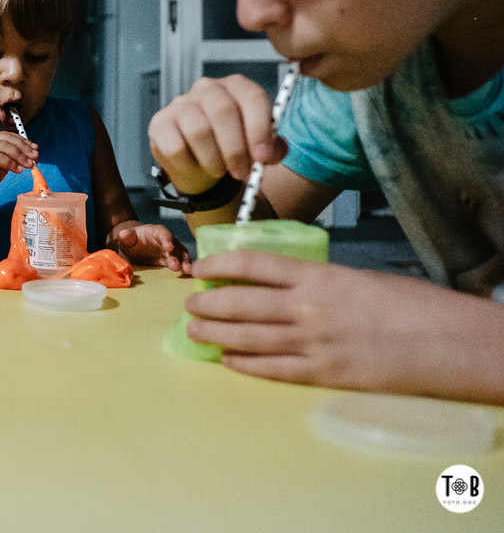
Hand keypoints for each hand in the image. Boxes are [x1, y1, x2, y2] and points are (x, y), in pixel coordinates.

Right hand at [0, 132, 38, 198]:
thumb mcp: (5, 161)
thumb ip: (15, 154)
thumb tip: (33, 152)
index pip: (10, 135)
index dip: (24, 141)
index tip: (36, 150)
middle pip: (8, 139)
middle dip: (24, 148)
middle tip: (35, 158)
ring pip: (4, 147)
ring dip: (20, 156)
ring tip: (28, 165)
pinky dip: (10, 163)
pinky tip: (18, 170)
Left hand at [112, 223, 190, 270]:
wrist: (135, 247)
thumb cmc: (132, 240)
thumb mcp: (127, 238)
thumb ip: (126, 236)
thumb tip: (124, 234)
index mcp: (158, 232)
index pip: (164, 234)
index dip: (167, 240)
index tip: (169, 247)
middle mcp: (169, 241)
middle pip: (176, 247)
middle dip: (177, 256)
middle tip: (177, 266)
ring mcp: (174, 252)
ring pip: (183, 256)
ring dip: (186, 263)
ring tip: (188, 272)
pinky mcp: (174, 261)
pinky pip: (182, 264)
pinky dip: (186, 269)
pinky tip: (190, 276)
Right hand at [148, 75, 287, 194]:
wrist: (200, 163)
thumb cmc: (231, 148)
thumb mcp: (257, 146)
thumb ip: (271, 148)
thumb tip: (269, 153)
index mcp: (236, 87)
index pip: (251, 97)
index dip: (259, 129)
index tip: (262, 157)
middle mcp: (207, 88)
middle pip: (223, 111)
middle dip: (235, 149)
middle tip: (241, 172)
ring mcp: (180, 104)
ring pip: (198, 130)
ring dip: (213, 160)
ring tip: (219, 171)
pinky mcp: (160, 123)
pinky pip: (175, 147)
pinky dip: (189, 165)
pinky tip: (196, 167)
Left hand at [184, 251, 503, 402]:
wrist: (451, 343)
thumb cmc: (413, 304)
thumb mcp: (360, 278)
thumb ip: (319, 282)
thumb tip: (286, 286)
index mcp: (320, 275)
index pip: (254, 264)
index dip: (221, 264)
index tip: (202, 266)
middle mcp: (309, 308)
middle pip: (241, 302)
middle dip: (209, 303)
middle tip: (189, 304)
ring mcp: (314, 343)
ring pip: (248, 336)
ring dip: (216, 333)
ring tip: (194, 330)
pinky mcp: (324, 375)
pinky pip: (273, 369)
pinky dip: (245, 364)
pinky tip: (228, 360)